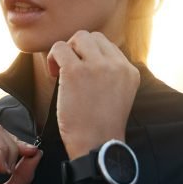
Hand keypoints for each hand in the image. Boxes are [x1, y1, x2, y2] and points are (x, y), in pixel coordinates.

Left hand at [46, 30, 139, 159]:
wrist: (97, 146)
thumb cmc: (102, 126)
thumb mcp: (119, 94)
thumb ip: (110, 74)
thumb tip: (88, 56)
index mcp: (129, 70)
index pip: (108, 46)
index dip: (90, 55)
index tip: (83, 71)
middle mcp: (116, 65)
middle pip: (93, 37)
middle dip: (78, 49)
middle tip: (70, 68)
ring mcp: (97, 66)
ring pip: (78, 37)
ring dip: (66, 51)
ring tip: (61, 70)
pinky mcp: (75, 71)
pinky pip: (60, 48)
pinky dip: (53, 58)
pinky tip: (53, 74)